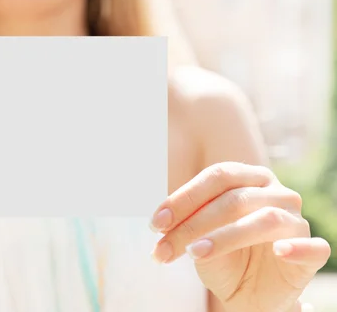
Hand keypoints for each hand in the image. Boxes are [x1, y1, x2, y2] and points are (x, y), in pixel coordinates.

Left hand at [149, 162, 330, 311]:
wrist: (251, 295)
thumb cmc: (224, 256)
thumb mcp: (199, 237)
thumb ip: (186, 223)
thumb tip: (160, 222)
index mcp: (248, 179)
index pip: (216, 176)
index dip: (184, 198)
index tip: (156, 223)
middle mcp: (275, 192)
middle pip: (233, 199)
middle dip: (193, 224)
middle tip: (165, 248)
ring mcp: (296, 220)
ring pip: (264, 219)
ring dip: (225, 237)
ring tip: (195, 254)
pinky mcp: (313, 252)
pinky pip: (311, 246)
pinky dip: (296, 248)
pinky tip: (279, 252)